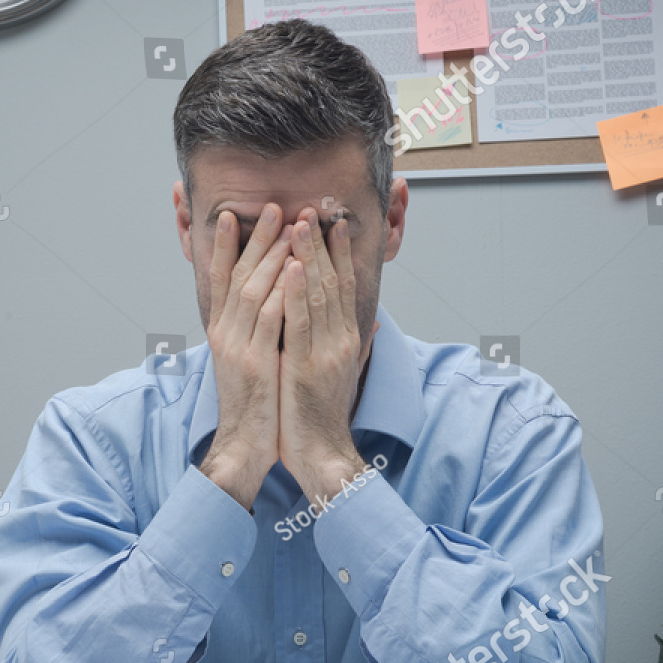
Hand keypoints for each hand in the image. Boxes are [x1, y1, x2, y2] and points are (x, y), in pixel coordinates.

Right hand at [199, 203, 291, 509]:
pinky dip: (281, 290)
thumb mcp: (250, 362)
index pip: (220, 280)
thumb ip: (257, 332)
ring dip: (272, 256)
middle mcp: (224, 334)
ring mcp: (237, 348)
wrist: (245, 445)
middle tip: (272, 208)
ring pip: (253, 290)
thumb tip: (272, 307)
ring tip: (289, 227)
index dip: (225, 247)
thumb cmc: (256, 405)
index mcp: (222, 333)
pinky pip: (269, 318)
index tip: (232, 216)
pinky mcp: (254, 363)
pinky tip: (293, 268)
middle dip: (255, 240)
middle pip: (237, 276)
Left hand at [278, 210, 377, 503]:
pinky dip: (294, 291)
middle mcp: (341, 340)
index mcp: (347, 340)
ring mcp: (326, 351)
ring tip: (301, 223)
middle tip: (314, 208)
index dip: (339, 253)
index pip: (344, 287)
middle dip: (323, 243)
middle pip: (333, 282)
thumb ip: (359, 347)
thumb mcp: (344, 376)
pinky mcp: (307, 366)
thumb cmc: (323, 418)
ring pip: (317, 294)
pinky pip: (299, 321)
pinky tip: (289, 265)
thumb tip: (373, 325)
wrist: (322, 454)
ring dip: (308, 255)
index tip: (333, 223)